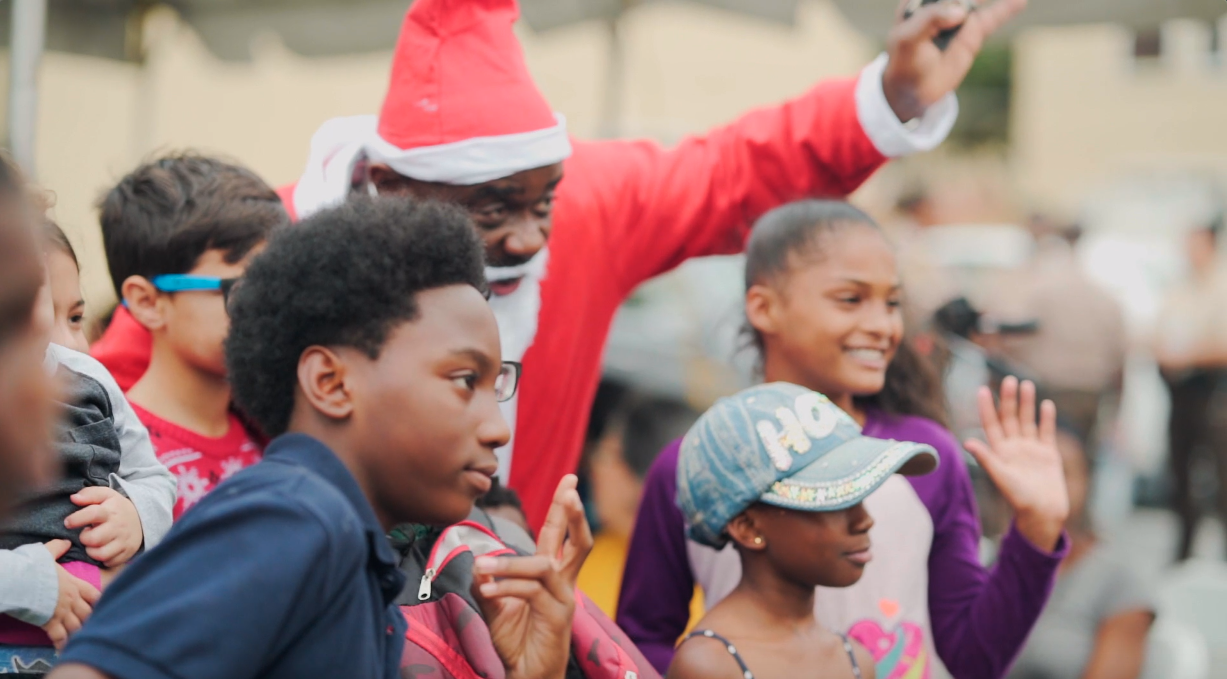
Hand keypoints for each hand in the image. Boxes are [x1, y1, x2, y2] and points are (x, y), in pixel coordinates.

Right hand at [40, 540, 100, 649]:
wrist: (19, 581)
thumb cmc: (31, 567)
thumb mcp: (46, 553)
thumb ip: (57, 548)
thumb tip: (65, 541)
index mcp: (72, 583)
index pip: (92, 594)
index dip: (99, 600)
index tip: (104, 605)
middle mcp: (71, 599)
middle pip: (88, 612)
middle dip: (91, 619)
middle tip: (95, 625)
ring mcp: (61, 612)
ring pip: (77, 625)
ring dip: (80, 632)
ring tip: (83, 638)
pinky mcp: (49, 623)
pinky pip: (60, 636)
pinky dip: (62, 643)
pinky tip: (64, 648)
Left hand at [65, 486, 143, 566]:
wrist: (142, 518)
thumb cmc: (116, 507)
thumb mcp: (106, 495)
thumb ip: (89, 494)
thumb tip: (73, 498)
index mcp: (111, 511)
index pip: (93, 514)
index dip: (77, 519)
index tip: (68, 522)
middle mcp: (118, 526)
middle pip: (93, 539)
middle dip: (84, 538)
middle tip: (86, 534)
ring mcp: (124, 541)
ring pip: (101, 554)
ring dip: (92, 551)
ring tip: (93, 544)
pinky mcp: (127, 552)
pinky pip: (110, 562)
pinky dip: (103, 559)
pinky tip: (102, 550)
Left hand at [471, 475, 593, 678]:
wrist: (526, 675)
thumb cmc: (515, 642)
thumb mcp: (494, 607)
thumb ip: (488, 583)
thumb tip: (477, 563)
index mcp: (550, 576)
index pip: (559, 535)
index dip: (563, 508)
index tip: (569, 481)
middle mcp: (563, 584)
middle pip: (578, 542)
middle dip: (574, 514)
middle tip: (570, 491)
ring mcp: (564, 600)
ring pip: (543, 566)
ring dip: (510, 564)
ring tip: (482, 568)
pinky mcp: (558, 618)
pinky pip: (532, 592)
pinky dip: (507, 588)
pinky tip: (487, 591)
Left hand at [883, 0, 1026, 121]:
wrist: (914, 90)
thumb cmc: (904, 62)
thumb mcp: (907, 39)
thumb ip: (929, 19)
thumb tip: (960, 11)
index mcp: (919, 2)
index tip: (957, 12)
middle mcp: (941, 5)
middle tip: (970, 4)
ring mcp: (960, 17)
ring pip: (977, 0)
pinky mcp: (973, 32)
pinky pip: (993, 17)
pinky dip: (1006, 8)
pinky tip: (1020, 2)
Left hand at [964, 377, 1068, 550]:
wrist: (1043, 513)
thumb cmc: (1019, 498)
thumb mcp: (1000, 476)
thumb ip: (986, 458)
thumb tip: (967, 441)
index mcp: (999, 451)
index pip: (991, 424)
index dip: (987, 407)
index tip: (982, 389)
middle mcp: (1014, 447)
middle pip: (1010, 418)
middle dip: (1008, 399)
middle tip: (1008, 379)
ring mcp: (1031, 449)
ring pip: (1028, 420)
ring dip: (1027, 403)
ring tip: (1026, 384)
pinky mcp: (1049, 454)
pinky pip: (1046, 432)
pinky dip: (1047, 418)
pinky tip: (1046, 404)